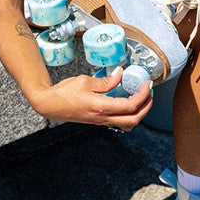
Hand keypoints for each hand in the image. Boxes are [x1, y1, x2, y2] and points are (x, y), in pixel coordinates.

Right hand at [31, 66, 152, 130]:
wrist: (49, 105)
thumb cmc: (64, 93)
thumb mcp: (85, 81)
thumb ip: (106, 80)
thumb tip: (120, 75)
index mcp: (101, 107)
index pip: (130, 105)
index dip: (143, 95)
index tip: (147, 84)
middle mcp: (103, 118)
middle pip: (133, 119)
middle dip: (146, 107)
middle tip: (149, 93)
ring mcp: (100, 121)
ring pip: (127, 124)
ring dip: (138, 113)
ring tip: (141, 99)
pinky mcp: (98, 121)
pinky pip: (118, 122)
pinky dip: (128, 114)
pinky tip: (126, 102)